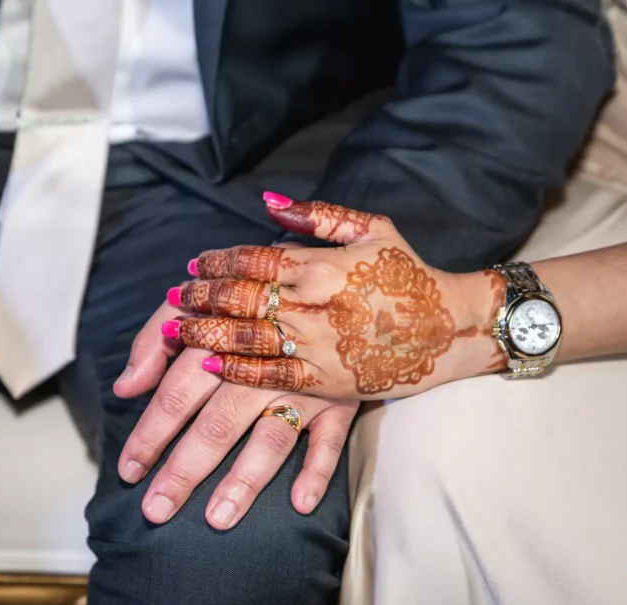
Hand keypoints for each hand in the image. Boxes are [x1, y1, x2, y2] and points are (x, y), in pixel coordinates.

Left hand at [114, 288, 359, 529]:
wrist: (331, 273)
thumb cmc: (250, 291)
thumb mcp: (199, 297)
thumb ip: (155, 338)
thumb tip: (124, 388)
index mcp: (222, 338)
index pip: (178, 392)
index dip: (151, 432)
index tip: (128, 470)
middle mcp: (261, 365)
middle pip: (219, 423)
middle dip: (185, 469)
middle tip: (157, 510)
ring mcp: (304, 384)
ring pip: (271, 437)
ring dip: (245, 479)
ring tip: (217, 519)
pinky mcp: (339, 397)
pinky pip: (331, 438)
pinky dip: (319, 470)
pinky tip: (300, 504)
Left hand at [168, 193, 508, 399]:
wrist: (449, 327)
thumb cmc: (411, 274)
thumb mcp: (372, 229)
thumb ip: (319, 215)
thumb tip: (270, 201)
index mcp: (321, 264)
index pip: (253, 259)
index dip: (217, 262)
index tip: (196, 266)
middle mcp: (312, 303)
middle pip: (240, 298)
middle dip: (201, 298)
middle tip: (178, 298)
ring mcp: (317, 344)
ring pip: (246, 337)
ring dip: (206, 332)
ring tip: (179, 330)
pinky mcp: (326, 380)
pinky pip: (271, 376)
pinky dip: (238, 369)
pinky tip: (212, 363)